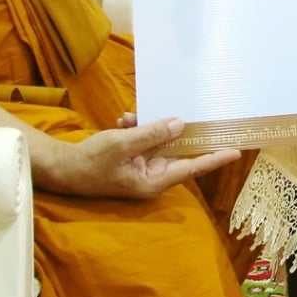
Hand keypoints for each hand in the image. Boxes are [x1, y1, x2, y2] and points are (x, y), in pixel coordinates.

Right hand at [37, 116, 240, 198]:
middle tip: (190, 114)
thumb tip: (181, 124)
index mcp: (153, 181)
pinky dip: (135, 128)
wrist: (61, 169)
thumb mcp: (122, 144)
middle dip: (174, 130)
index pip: (192, 168)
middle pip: (177, 150)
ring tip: (128, 121)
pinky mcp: (132, 159)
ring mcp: (142, 168)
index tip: (236, 150)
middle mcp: (152, 177)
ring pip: (158, 141)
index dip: (214, 158)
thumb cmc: (90, 162)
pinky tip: (123, 120)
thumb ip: (153, 134)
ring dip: (147, 127)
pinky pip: (144, 140)